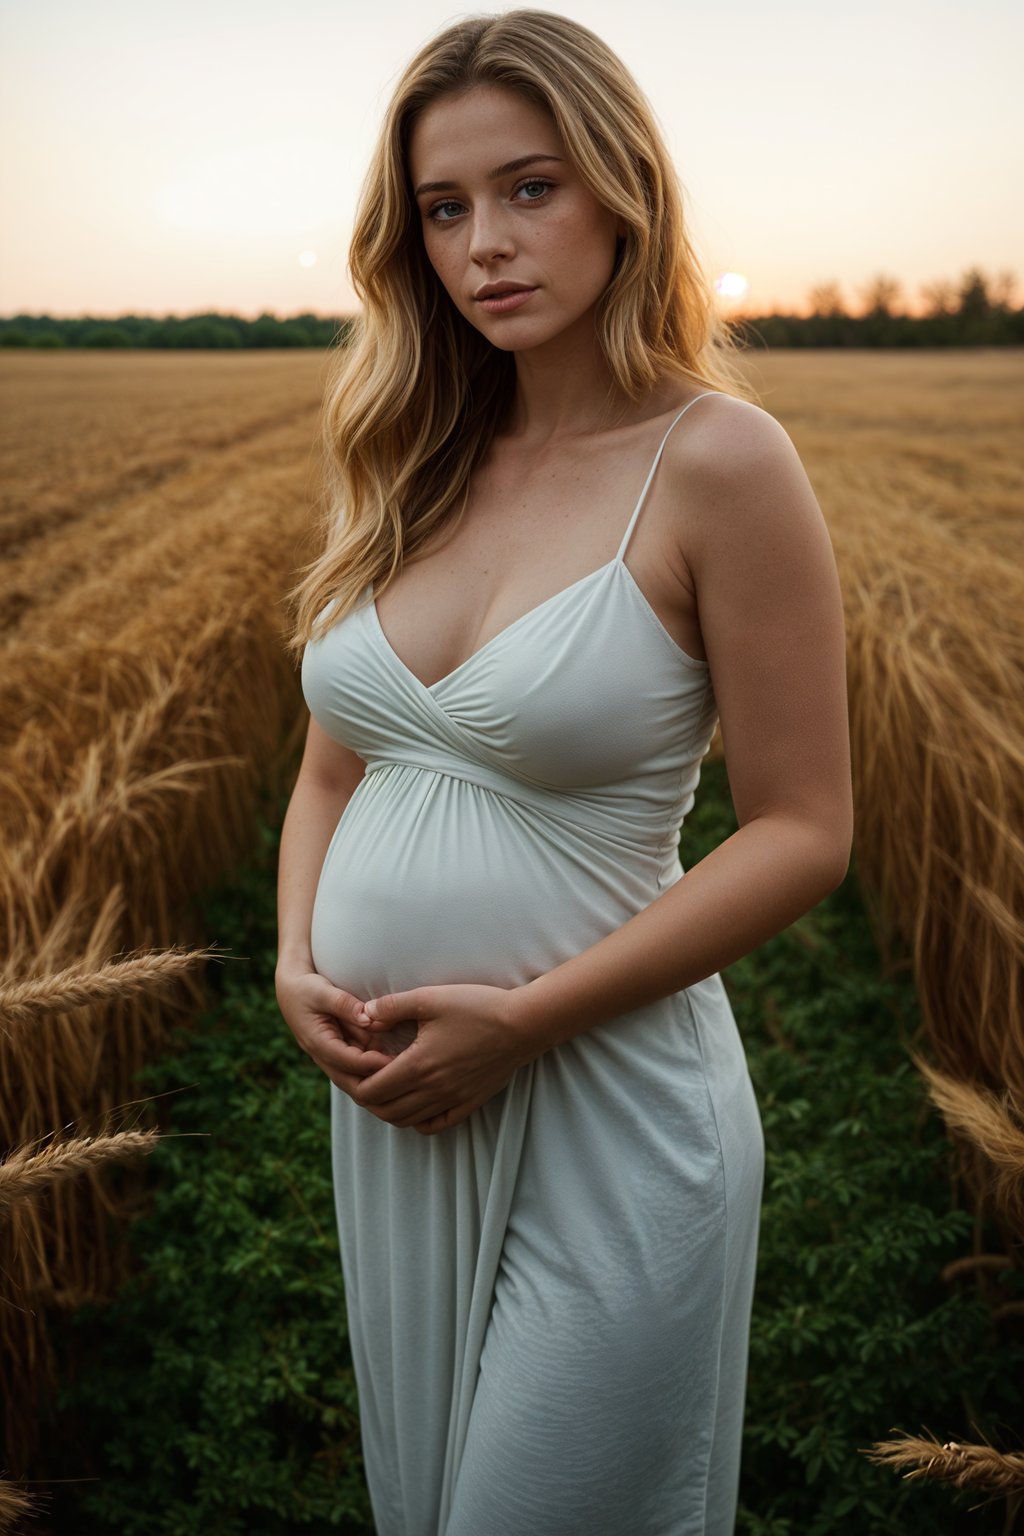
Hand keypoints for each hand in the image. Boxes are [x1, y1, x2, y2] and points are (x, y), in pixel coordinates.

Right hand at [275, 964, 396, 1098]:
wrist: (291, 990)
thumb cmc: (306, 988)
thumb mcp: (323, 991)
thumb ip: (345, 1004)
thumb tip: (368, 1018)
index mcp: (319, 1043)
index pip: (350, 1062)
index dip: (375, 1064)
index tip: (400, 1061)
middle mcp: (326, 1056)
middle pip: (354, 1082)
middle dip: (379, 1083)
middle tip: (408, 1077)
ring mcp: (333, 1057)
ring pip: (359, 1078)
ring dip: (380, 1078)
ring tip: (409, 1074)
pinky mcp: (342, 1052)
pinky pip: (361, 1066)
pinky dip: (378, 1067)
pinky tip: (400, 1064)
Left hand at [353, 983, 534, 1134]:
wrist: (523, 1024)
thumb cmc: (478, 1007)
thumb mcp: (430, 998)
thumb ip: (391, 1006)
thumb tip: (363, 1015)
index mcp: (418, 1065)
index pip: (371, 1091)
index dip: (354, 1083)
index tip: (354, 1066)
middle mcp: (433, 1090)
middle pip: (385, 1111)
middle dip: (367, 1098)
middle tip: (364, 1077)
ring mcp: (452, 1099)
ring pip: (407, 1121)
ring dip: (389, 1109)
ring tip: (386, 1088)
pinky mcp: (469, 1102)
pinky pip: (436, 1125)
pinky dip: (418, 1121)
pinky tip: (416, 1102)